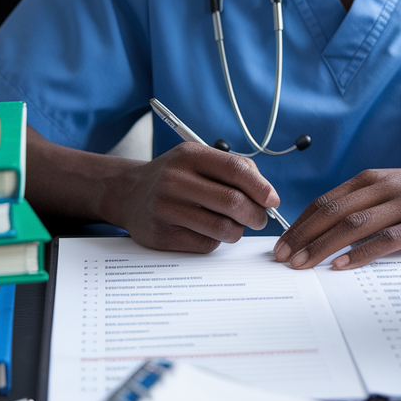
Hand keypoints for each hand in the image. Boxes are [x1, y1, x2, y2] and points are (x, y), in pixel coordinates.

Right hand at [102, 142, 280, 253]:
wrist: (128, 193)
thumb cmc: (173, 177)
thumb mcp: (197, 160)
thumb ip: (232, 169)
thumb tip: (267, 194)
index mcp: (189, 155)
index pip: (236, 169)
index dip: (261, 187)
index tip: (273, 200)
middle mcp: (175, 179)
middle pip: (233, 202)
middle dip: (256, 215)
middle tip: (260, 219)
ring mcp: (166, 208)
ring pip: (223, 228)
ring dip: (237, 230)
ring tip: (233, 225)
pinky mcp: (161, 235)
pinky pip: (206, 244)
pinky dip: (215, 241)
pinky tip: (207, 231)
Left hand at [272, 157, 400, 270]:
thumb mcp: (398, 189)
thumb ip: (369, 203)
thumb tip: (333, 230)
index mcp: (374, 179)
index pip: (326, 201)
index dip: (301, 223)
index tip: (282, 243)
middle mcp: (385, 187)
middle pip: (333, 211)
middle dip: (303, 235)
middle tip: (282, 257)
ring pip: (354, 224)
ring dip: (324, 245)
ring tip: (303, 264)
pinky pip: (387, 239)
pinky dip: (362, 252)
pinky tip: (344, 265)